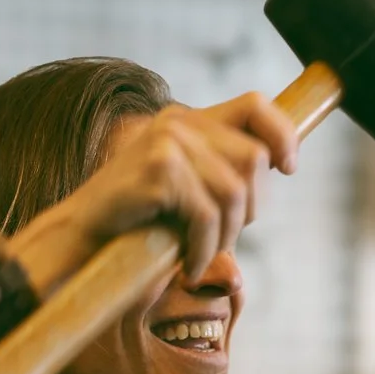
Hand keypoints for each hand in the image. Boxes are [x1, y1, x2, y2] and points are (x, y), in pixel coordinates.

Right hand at [9, 92, 299, 297]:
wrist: (84, 238)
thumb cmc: (141, 224)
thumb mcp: (189, 191)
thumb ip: (224, 173)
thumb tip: (281, 165)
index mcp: (189, 120)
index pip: (256, 105)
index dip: (283, 134)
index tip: (289, 168)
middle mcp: (179, 122)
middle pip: (254, 160)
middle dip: (250, 209)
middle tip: (221, 237)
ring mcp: (167, 142)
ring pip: (235, 193)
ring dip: (225, 237)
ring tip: (200, 254)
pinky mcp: (160, 171)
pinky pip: (208, 218)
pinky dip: (202, 252)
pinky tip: (187, 267)